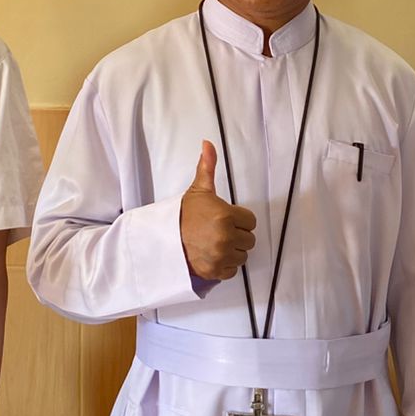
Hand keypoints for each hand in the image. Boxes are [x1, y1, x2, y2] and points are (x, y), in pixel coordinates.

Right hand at [180, 140, 256, 280]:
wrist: (163, 239)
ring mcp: (221, 256)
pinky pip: (233, 270)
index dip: (239, 219)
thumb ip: (207, 167)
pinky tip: (213, 255)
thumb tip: (207, 144)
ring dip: (233, 251)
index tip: (226, 218)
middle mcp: (226, 237)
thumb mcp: (198, 190)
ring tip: (216, 243)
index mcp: (226, 216)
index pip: (251, 221)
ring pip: (242, 255)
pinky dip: (225, 265)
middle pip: (249, 239)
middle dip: (237, 235)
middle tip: (220, 231)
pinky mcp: (216, 271)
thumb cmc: (183, 215)